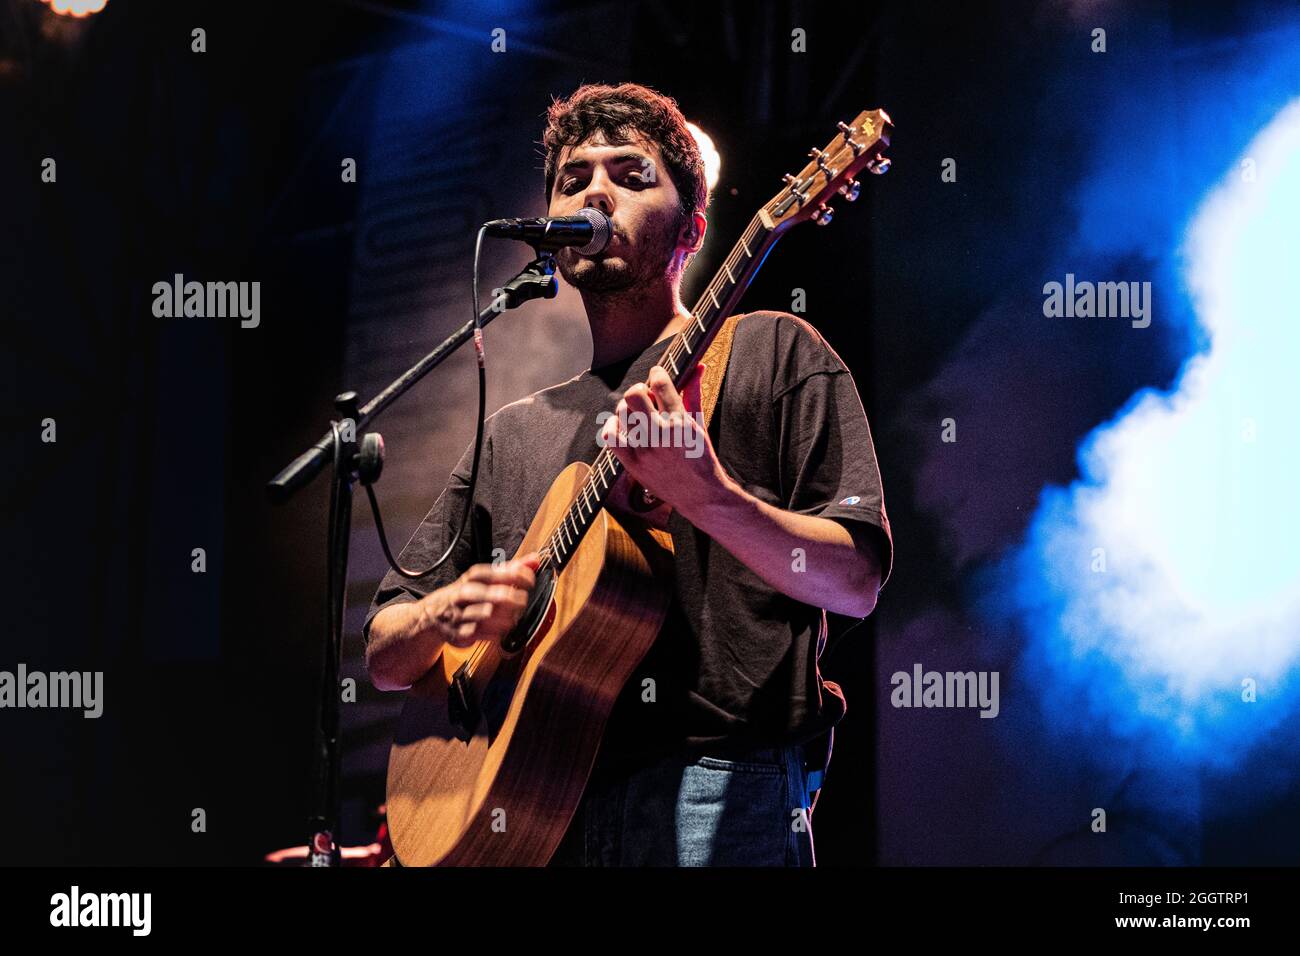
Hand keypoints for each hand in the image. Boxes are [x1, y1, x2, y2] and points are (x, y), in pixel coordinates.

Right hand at [422, 553, 539, 647]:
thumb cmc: (465, 595)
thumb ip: (511, 570)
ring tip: (512, 616)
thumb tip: (535, 559)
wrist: (432, 615)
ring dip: (508, 618)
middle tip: (522, 601)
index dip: (518, 577)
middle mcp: (465, 594)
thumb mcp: (485, 578)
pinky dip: (497, 632)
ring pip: (492, 616)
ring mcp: (462, 614)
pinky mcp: (460, 634)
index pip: (499, 573)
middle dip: (516, 599)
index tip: (529, 582)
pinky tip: (500, 628)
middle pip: (498, 596)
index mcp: (473, 577)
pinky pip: (485, 634)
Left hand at [598, 363, 729, 523]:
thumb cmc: (702, 457)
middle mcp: (661, 434)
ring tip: (636, 413)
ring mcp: (644, 450)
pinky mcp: (632, 463)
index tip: (657, 373)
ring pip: (621, 413)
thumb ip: (694, 392)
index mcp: (681, 421)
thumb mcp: (700, 423)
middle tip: (645, 395)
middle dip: (639, 389)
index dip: (657, 373)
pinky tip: (621, 427)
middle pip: (634, 395)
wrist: (700, 495)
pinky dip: (612, 427)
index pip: (661, 384)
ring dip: (627, 407)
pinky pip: (610, 437)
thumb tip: (698, 366)